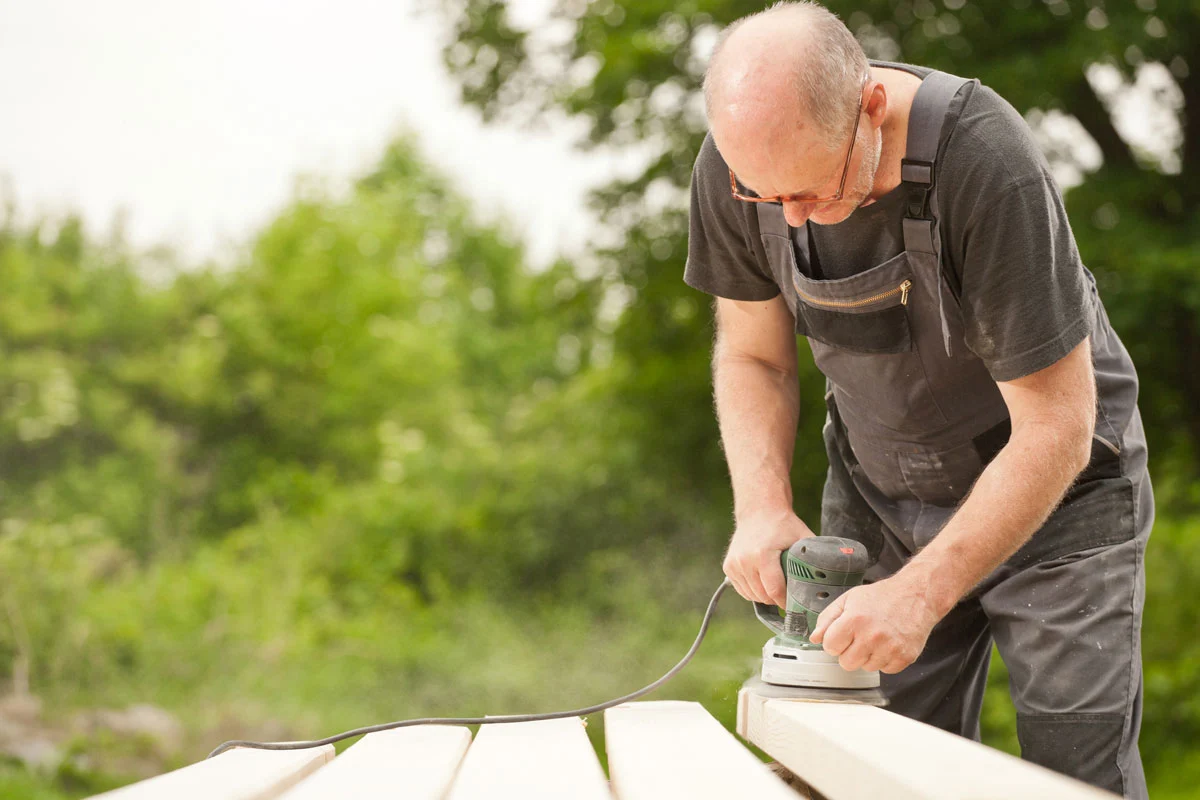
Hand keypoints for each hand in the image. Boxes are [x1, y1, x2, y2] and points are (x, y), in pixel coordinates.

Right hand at [723, 508, 814, 606]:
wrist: (759, 511)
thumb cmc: (783, 524)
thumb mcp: (802, 537)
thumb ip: (816, 555)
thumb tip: (836, 572)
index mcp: (762, 554)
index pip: (774, 590)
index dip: (786, 602)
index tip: (796, 605)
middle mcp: (745, 560)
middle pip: (763, 595)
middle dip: (777, 600)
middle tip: (788, 596)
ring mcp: (734, 564)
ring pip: (751, 595)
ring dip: (764, 596)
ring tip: (776, 588)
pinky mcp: (728, 567)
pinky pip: (742, 590)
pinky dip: (753, 591)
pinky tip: (763, 583)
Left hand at [808, 573, 942, 673]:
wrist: (916, 595)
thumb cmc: (882, 597)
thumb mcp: (849, 599)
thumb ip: (827, 619)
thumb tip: (815, 638)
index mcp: (854, 620)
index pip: (830, 647)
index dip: (834, 641)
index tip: (842, 635)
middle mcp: (872, 636)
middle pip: (846, 663)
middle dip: (849, 652)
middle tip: (859, 637)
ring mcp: (890, 648)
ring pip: (866, 668)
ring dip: (868, 656)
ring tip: (876, 638)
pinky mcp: (905, 657)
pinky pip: (886, 670)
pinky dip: (885, 660)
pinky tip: (888, 643)